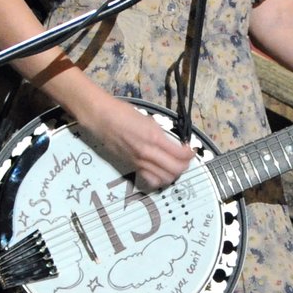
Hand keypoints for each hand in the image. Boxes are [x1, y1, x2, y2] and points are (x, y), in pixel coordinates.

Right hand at [80, 94, 194, 190]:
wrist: (101, 118)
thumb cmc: (123, 113)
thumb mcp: (148, 120)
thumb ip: (161, 134)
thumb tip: (173, 144)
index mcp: (154, 138)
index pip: (180, 154)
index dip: (190, 154)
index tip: (191, 149)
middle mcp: (148, 153)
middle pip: (175, 169)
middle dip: (185, 165)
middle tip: (186, 158)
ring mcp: (139, 162)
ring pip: (164, 178)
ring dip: (173, 173)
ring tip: (175, 165)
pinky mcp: (131, 166)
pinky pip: (150, 179)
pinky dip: (159, 179)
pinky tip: (160, 171)